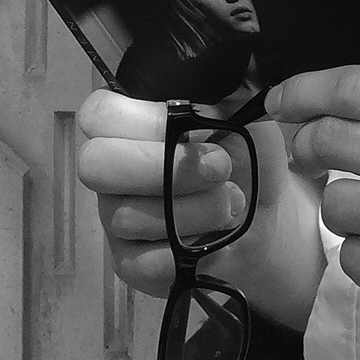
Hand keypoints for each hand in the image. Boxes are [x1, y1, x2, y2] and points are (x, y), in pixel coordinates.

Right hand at [73, 88, 246, 298]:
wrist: (264, 213)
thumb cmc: (245, 154)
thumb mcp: (243, 112)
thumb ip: (222, 95)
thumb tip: (215, 100)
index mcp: (128, 125)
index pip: (97, 113)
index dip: (141, 120)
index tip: (192, 123)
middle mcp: (111, 171)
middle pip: (95, 165)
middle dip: (164, 168)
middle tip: (220, 167)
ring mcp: (115, 218)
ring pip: (128, 216)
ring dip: (195, 210)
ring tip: (233, 202)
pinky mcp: (130, 263)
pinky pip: (143, 262)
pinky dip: (189, 250)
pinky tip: (216, 240)